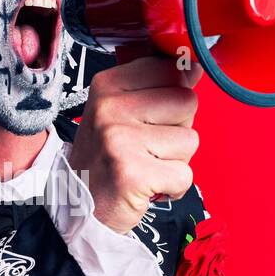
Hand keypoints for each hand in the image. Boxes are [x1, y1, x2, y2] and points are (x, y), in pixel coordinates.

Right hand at [67, 55, 201, 233]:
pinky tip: (149, 185)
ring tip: (147, 165)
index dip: (173, 96)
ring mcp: (121, 140)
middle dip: (178, 129)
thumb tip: (196, 68)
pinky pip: (185, 174)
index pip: (172, 70)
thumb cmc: (106, 157)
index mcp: (108, 85)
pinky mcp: (133, 174)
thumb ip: (155, 86)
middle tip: (148, 147)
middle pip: (187, 101)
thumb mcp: (118, 110)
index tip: (151, 117)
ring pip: (190, 139)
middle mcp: (111, 108)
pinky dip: (173, 187)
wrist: (79, 207)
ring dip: (176, 160)